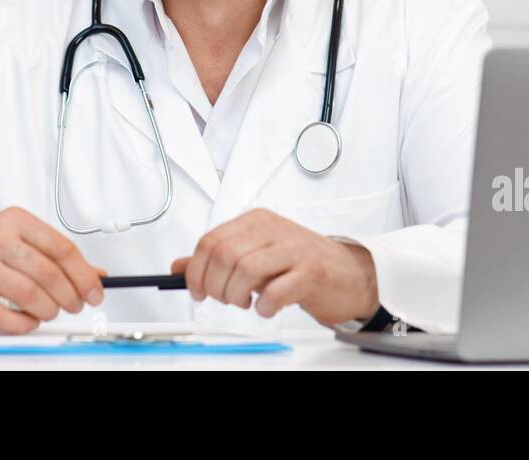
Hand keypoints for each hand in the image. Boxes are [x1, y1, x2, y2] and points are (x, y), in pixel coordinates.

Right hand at [0, 207, 106, 332]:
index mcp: (15, 220)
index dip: (84, 274)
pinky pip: (0, 316)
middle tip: (74, 306)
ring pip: (27, 294)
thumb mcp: (18, 243)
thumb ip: (54, 256)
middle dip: (69, 296)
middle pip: (47, 272)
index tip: (95, 291)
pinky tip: (27, 322)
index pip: (61, 247)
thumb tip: (96, 275)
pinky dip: (21, 324)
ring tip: (49, 313)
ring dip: (47, 310)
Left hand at [170, 208, 378, 326]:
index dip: (196, 270)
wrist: (349, 274)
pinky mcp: (310, 273)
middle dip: (216, 286)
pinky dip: (264, 306)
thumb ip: (218, 259)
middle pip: (224, 256)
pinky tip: (267, 307)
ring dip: (236, 296)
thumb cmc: (300, 264)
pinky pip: (275, 291)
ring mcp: (293, 249)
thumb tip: (178, 267)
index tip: (197, 290)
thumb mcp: (255, 254)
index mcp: (256, 220)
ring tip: (246, 302)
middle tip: (225, 299)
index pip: (211, 241)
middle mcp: (273, 229)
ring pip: (245, 271)